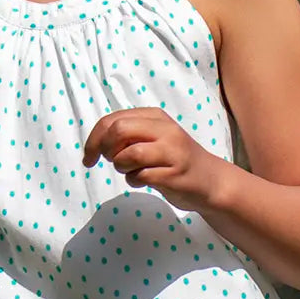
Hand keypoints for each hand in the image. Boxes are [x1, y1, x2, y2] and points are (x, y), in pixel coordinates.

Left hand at [82, 107, 224, 210]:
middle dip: (105, 149)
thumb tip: (97, 143)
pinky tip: (142, 181)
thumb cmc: (175, 160)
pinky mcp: (173, 174)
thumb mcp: (153, 138)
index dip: (94, 139)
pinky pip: (139, 176)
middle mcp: (164, 130)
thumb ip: (129, 135)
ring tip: (131, 171)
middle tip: (109, 162)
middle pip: (118, 131)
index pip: (112, 120)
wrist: (211, 181)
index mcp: (155, 117)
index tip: (88, 157)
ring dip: (121, 167)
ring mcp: (171, 152)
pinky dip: (133, 181)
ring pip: (128, 154)